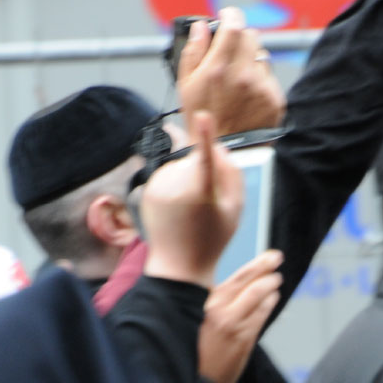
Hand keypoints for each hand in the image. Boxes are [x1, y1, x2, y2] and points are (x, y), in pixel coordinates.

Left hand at [141, 111, 244, 287]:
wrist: (178, 266)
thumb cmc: (212, 239)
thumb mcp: (235, 210)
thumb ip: (232, 174)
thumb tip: (218, 147)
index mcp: (202, 192)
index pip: (205, 157)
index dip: (205, 135)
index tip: (203, 116)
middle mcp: (176, 187)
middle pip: (194, 159)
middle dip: (203, 169)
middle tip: (208, 200)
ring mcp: (158, 188)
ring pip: (180, 165)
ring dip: (187, 176)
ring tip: (191, 208)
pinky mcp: (148, 191)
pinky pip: (166, 174)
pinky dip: (174, 184)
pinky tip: (178, 207)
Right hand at [177, 7, 285, 139]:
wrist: (226, 153)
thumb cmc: (202, 119)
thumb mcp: (185, 85)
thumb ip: (193, 51)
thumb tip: (201, 27)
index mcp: (218, 68)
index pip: (234, 24)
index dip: (230, 15)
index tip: (226, 16)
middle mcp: (243, 75)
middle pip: (250, 35)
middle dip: (238, 38)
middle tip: (229, 50)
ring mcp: (262, 87)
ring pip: (261, 55)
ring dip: (250, 59)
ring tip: (237, 78)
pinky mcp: (275, 98)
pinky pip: (269, 76)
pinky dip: (260, 79)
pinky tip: (248, 94)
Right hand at [199, 250, 282, 382]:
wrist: (193, 382)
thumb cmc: (191, 349)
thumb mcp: (192, 318)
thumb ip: (210, 302)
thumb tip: (233, 286)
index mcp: (203, 303)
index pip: (235, 279)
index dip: (256, 266)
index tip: (268, 257)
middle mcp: (217, 311)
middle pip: (248, 283)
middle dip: (266, 268)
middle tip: (277, 258)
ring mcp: (232, 325)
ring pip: (257, 298)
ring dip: (270, 286)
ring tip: (276, 280)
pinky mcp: (242, 340)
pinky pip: (260, 316)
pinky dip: (268, 304)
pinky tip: (272, 298)